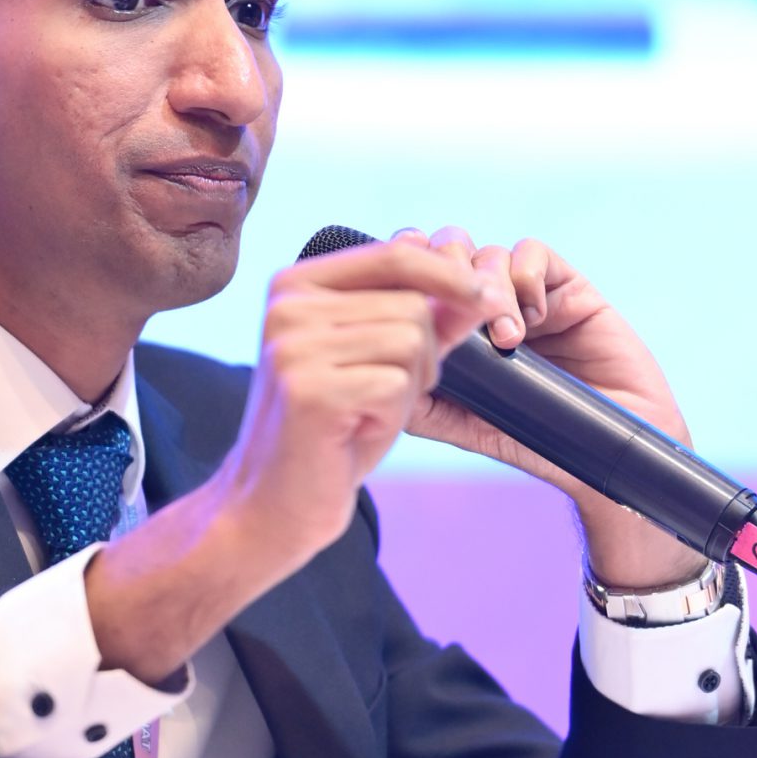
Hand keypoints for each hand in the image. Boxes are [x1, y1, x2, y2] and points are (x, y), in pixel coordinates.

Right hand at [85, 237, 509, 682]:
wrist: (272, 504)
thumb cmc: (330, 432)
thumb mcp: (376, 362)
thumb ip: (423, 320)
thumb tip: (482, 288)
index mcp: (297, 285)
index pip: (394, 253)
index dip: (449, 275)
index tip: (484, 300)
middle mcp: (289, 305)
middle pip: (412, 305)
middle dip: (424, 356)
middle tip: (385, 397)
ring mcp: (294, 345)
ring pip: (411, 342)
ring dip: (409, 387)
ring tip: (366, 413)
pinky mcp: (309, 388)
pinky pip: (397, 385)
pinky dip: (392, 416)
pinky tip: (355, 431)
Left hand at [394, 224, 706, 592]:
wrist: (608, 451)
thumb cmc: (538, 441)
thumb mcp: (469, 426)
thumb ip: (426, 405)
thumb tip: (379, 373)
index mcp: (457, 331)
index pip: (417, 278)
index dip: (406, 274)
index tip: (406, 298)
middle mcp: (488, 306)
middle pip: (448, 251)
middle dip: (446, 274)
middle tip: (460, 317)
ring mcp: (527, 294)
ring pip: (488, 253)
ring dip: (491, 290)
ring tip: (509, 339)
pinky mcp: (566, 288)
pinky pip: (532, 253)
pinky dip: (525, 276)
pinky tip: (534, 318)